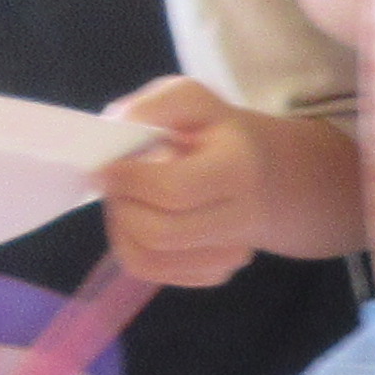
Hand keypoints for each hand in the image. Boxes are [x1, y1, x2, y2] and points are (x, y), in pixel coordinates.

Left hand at [100, 77, 288, 289]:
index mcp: (239, 168)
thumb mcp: (193, 100)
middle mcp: (242, 219)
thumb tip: (118, 126)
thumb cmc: (219, 134)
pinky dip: (133, 247)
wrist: (267, 176)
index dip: (130, 180)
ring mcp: (230, 255)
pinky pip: (152, 272)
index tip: (107, 166)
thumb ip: (155, 104)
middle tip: (116, 184)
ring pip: (148, 260)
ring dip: (121, 229)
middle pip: (158, 233)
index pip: (174, 190)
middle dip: (122, 207)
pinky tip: (144, 220)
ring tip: (129, 201)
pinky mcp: (215, 275)